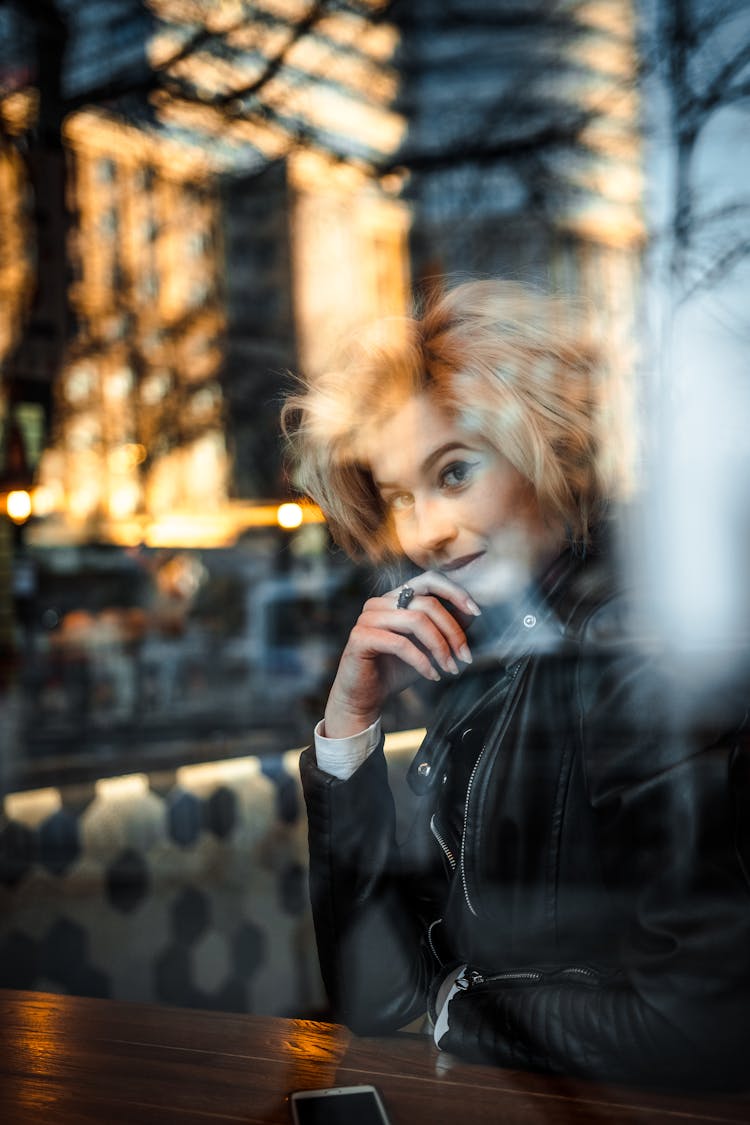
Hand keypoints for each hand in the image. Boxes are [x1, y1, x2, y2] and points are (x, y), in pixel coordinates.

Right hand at [323, 572, 480, 738]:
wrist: (365, 698)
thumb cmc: (394, 670)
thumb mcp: (428, 647)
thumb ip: (445, 627)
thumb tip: (471, 612)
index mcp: (395, 598)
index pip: (429, 580)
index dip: (455, 592)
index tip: (475, 612)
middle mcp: (380, 602)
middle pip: (427, 603)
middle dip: (452, 631)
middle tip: (464, 656)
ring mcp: (368, 618)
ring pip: (416, 620)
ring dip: (440, 647)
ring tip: (449, 668)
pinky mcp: (361, 637)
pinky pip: (400, 643)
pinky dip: (422, 661)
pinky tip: (431, 675)